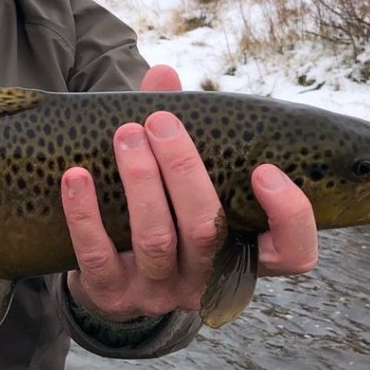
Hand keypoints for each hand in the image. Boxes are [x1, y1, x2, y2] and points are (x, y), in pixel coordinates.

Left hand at [62, 64, 317, 321]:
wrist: (109, 281)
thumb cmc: (162, 216)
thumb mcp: (179, 183)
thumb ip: (180, 130)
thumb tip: (163, 73)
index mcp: (241, 253)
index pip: (293, 254)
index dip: (289, 216)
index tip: (263, 168)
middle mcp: (205, 280)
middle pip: (206, 230)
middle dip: (183, 169)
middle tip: (160, 121)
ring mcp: (158, 293)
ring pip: (155, 240)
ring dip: (140, 181)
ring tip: (125, 134)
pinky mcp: (111, 296)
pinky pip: (97, 255)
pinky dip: (85, 213)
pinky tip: (76, 175)